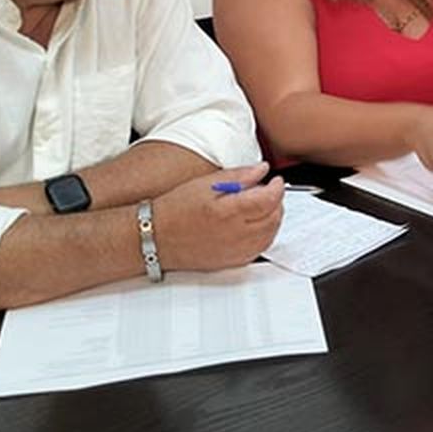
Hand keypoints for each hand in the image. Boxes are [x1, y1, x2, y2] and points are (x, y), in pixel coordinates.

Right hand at [154, 163, 283, 271]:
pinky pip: (260, 249)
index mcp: (229, 212)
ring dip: (274, 219)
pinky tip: (257, 225)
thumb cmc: (175, 210)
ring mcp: (235, 251)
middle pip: (274, 217)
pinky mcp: (232, 262)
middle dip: (277, 202)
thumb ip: (238, 176)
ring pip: (271, 235)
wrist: (155, 237)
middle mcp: (235, 235)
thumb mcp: (205, 184)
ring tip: (263, 207)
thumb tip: (262, 170)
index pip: (269, 199)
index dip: (277, 187)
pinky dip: (266, 235)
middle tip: (269, 191)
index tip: (275, 180)